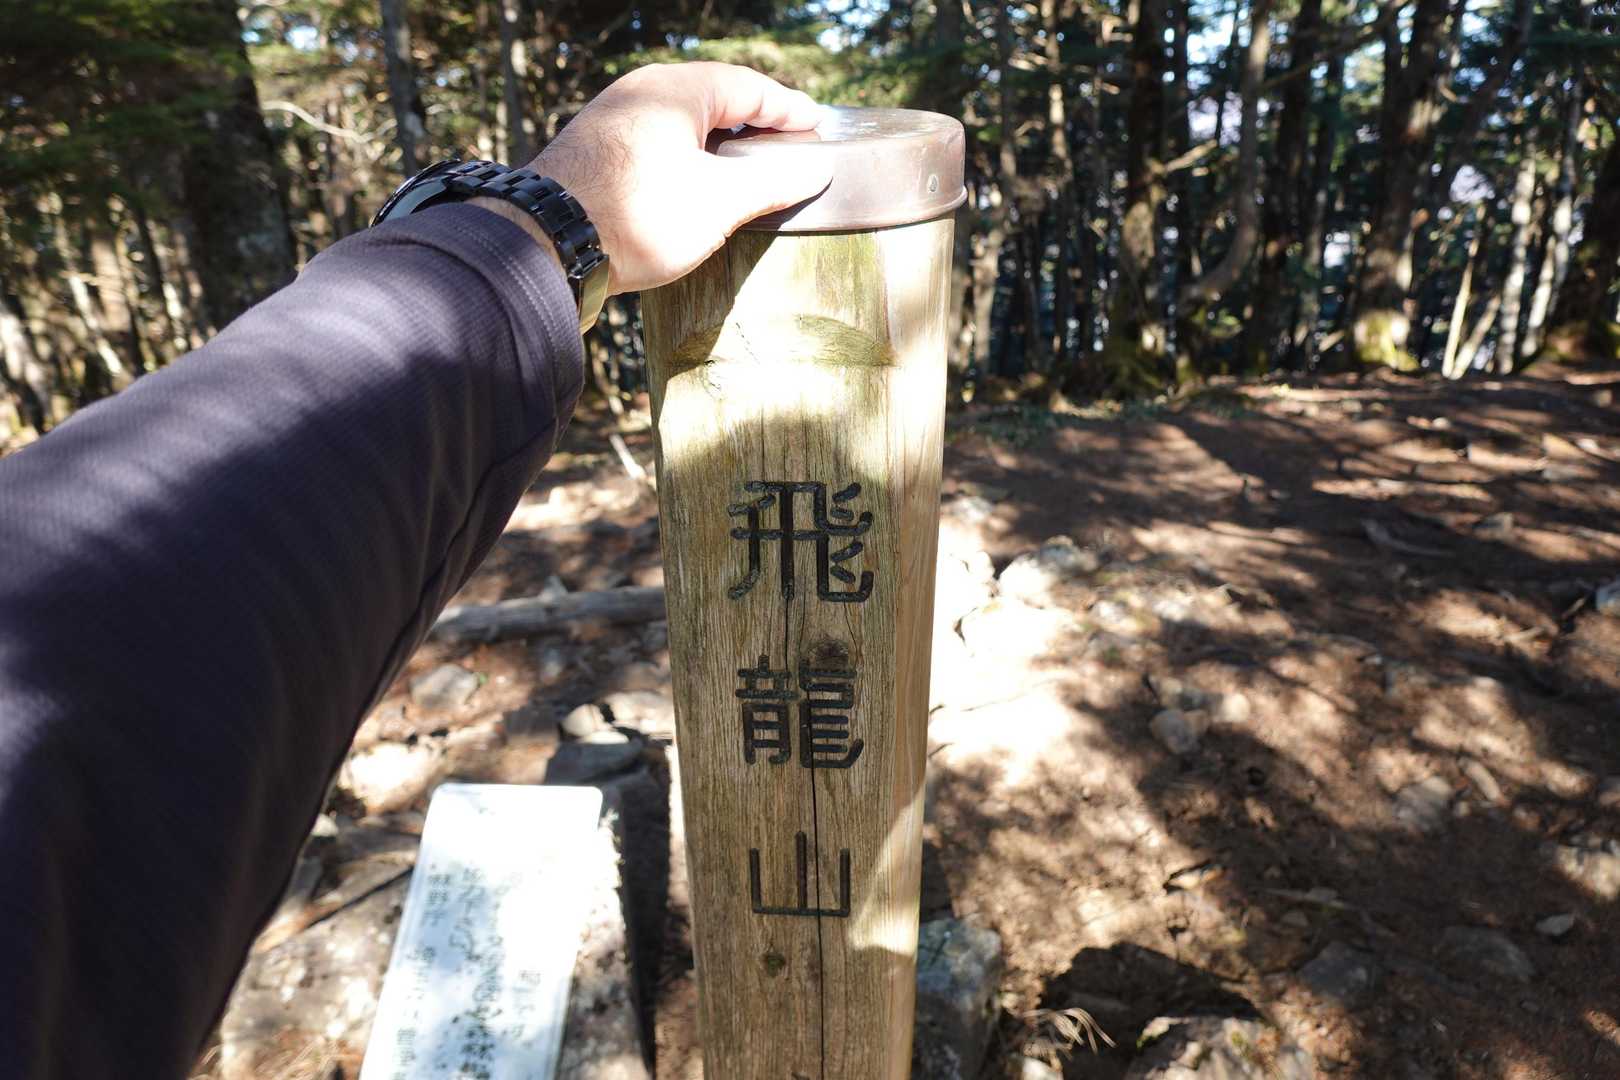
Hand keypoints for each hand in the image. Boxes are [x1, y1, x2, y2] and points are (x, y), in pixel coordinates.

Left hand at [524, 62, 830, 294]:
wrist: (546, 247)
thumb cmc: (635, 216)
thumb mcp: (719, 201)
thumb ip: (772, 181)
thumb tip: (812, 169)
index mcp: (674, 90)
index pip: (748, 87)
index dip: (788, 108)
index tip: (817, 125)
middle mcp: (639, 94)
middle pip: (713, 100)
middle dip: (754, 124)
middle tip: (787, 147)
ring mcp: (612, 123)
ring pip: (681, 125)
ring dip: (719, 147)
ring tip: (749, 174)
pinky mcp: (595, 156)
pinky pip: (656, 147)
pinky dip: (688, 162)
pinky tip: (697, 192)